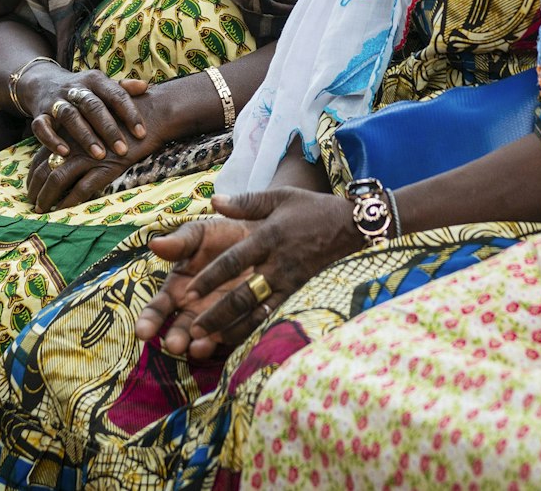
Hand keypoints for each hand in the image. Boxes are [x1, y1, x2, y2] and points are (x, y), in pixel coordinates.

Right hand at [23, 69, 148, 162]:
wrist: (43, 82)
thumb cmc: (84, 91)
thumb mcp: (102, 85)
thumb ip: (123, 88)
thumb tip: (146, 87)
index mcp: (95, 80)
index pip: (115, 94)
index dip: (129, 113)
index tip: (142, 133)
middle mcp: (75, 88)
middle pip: (93, 106)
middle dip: (108, 129)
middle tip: (122, 150)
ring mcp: (55, 100)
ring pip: (69, 115)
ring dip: (84, 135)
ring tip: (99, 155)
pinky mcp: (39, 113)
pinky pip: (41, 126)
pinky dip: (52, 139)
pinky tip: (65, 153)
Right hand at [135, 217, 255, 357]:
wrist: (258, 237)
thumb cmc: (221, 235)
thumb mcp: (199, 234)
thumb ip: (180, 242)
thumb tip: (154, 243)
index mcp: (177, 289)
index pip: (158, 309)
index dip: (149, 320)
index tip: (142, 332)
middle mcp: (194, 308)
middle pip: (179, 329)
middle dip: (176, 338)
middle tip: (174, 345)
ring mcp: (218, 317)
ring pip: (206, 336)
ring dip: (201, 344)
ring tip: (198, 348)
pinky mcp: (242, 319)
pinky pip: (235, 332)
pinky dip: (229, 336)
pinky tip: (225, 337)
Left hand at [169, 189, 364, 355]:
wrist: (351, 226)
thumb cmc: (312, 209)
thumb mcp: (280, 197)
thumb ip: (246, 202)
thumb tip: (214, 202)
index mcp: (268, 237)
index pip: (234, 261)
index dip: (210, 278)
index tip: (189, 292)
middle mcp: (277, 264)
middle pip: (243, 295)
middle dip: (217, 314)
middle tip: (193, 329)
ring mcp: (290, 282)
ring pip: (257, 311)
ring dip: (232, 328)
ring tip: (208, 341)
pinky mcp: (299, 293)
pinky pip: (274, 315)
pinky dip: (255, 330)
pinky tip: (238, 343)